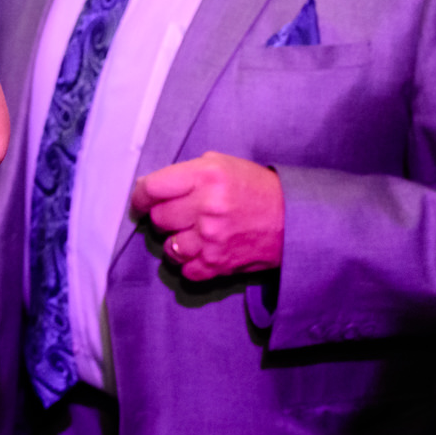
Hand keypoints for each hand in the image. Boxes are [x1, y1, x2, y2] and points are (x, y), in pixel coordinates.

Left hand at [130, 151, 284, 281]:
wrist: (295, 218)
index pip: (152, 188)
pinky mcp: (220, 263)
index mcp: (205, 176)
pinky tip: (200, 252)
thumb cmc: (256, 188)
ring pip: (169, 246)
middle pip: (159, 218)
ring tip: (190, 234)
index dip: (140, 196)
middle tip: (178, 215)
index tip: (140, 201)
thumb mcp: (221, 164)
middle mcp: (206, 206)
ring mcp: (212, 238)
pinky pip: (186, 270)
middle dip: (163, 217)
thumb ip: (186, 173)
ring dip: (175, 241)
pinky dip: (189, 263)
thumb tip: (150, 187)